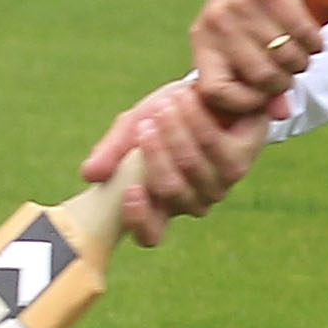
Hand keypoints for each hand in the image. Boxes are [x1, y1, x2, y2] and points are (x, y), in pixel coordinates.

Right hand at [79, 79, 277, 247]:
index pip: (150, 234)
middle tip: (147, 123)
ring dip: (176, 130)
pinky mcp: (239, 163)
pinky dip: (196, 119)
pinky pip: (214, 145)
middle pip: (169, 188)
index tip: (129, 190)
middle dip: (155, 152)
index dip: (139, 219)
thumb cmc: (163, 118)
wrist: (207, 93)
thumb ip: (112, 151)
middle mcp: (189, 203)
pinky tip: (187, 99)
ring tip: (167, 103)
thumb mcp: (132, 128)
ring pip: (192, 165)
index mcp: (159, 205)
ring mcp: (216, 186)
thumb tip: (88, 174)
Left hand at [189, 0, 326, 118]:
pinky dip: (315, 43)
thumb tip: (281, 115)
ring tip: (303, 53)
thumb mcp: (245, 41)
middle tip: (291, 71)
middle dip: (283, 82)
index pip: (215, 92)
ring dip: (302, 61)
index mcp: (202, 40)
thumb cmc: (256, 6)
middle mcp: (218, 23)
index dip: (243, 104)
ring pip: (284, 58)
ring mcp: (243, 5)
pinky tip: (315, 40)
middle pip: (259, 78)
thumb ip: (258, 81)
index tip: (263, 98)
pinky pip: (302, 34)